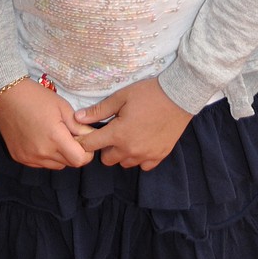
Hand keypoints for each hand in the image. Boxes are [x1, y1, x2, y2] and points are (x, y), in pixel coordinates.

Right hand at [0, 79, 92, 168]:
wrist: (7, 97)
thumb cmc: (37, 98)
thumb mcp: (63, 107)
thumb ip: (78, 125)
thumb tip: (91, 136)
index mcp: (54, 139)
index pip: (79, 160)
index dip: (87, 153)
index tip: (85, 140)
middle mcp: (41, 153)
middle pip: (68, 164)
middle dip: (75, 152)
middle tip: (71, 135)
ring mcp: (29, 158)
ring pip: (55, 165)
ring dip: (61, 155)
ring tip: (56, 136)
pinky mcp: (20, 158)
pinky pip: (41, 164)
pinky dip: (47, 156)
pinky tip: (43, 140)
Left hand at [74, 79, 192, 169]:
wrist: (179, 95)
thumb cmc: (149, 93)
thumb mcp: (122, 96)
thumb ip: (99, 110)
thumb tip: (78, 118)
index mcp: (117, 134)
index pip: (91, 145)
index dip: (84, 141)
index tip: (86, 136)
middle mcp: (129, 150)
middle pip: (107, 159)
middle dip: (106, 147)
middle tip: (114, 131)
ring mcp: (145, 156)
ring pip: (124, 163)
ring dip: (123, 153)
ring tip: (130, 135)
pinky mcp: (159, 156)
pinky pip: (143, 165)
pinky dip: (140, 157)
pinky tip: (144, 141)